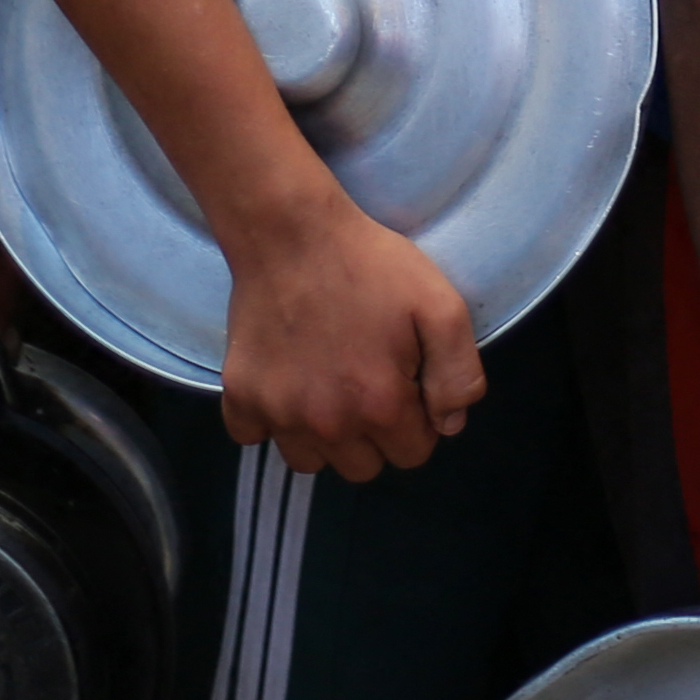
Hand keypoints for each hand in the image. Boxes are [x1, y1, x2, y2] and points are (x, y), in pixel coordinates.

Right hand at [214, 192, 486, 479]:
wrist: (290, 232)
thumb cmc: (369, 265)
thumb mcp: (441, 306)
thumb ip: (459, 375)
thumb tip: (450, 425)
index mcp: (380, 406)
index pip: (412, 455)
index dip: (417, 421)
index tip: (406, 381)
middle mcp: (326, 423)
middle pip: (362, 468)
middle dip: (373, 435)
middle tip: (368, 380)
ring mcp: (277, 413)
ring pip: (309, 461)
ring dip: (322, 436)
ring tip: (326, 383)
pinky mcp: (240, 396)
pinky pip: (253, 436)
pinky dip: (268, 419)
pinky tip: (285, 380)